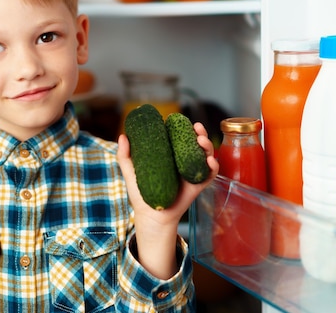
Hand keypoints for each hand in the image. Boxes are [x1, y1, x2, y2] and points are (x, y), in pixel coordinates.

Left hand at [117, 121, 217, 278]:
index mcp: (170, 156)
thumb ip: (125, 155)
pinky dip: (213, 166)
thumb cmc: (141, 194)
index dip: (184, 127)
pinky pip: (209, 174)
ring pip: (205, 155)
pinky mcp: (198, 185)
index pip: (180, 137)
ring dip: (208, 146)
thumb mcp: (131, 172)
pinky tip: (209, 161)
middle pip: (196, 143)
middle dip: (200, 133)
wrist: (150, 216)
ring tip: (202, 141)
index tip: (181, 120)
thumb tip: (123, 136)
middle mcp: (183, 162)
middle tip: (196, 128)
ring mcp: (192, 172)